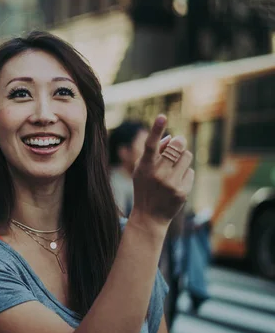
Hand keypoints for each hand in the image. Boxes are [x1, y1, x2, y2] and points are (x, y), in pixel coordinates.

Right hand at [129, 115, 194, 234]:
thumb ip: (154, 152)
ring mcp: (170, 183)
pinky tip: (176, 184)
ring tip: (174, 168)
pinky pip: (190, 171)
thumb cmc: (145, 187)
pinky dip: (185, 174)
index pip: (150, 144)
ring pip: (187, 156)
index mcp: (144, 166)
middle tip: (178, 143)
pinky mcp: (182, 191)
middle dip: (179, 142)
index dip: (156, 129)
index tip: (161, 116)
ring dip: (183, 158)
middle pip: (177, 145)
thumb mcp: (141, 170)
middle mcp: (157, 173)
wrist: (149, 216)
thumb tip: (172, 137)